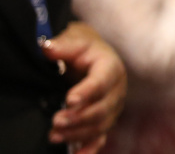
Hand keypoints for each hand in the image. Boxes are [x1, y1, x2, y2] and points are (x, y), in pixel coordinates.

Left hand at [43, 22, 126, 151]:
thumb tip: (48, 47)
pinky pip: (101, 137)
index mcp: (111, 68)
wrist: (92, 58)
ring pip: (100, 125)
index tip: (69, 99)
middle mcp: (117, 89)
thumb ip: (62, 45)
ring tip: (55, 135)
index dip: (87, 92)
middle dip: (80, 117)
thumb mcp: (75, 41)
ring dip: (78, 133)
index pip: (101, 81)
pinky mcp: (106, 120)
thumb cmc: (83, 50)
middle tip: (56, 121)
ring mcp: (113, 107)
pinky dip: (90, 148)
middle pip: (103, 108)